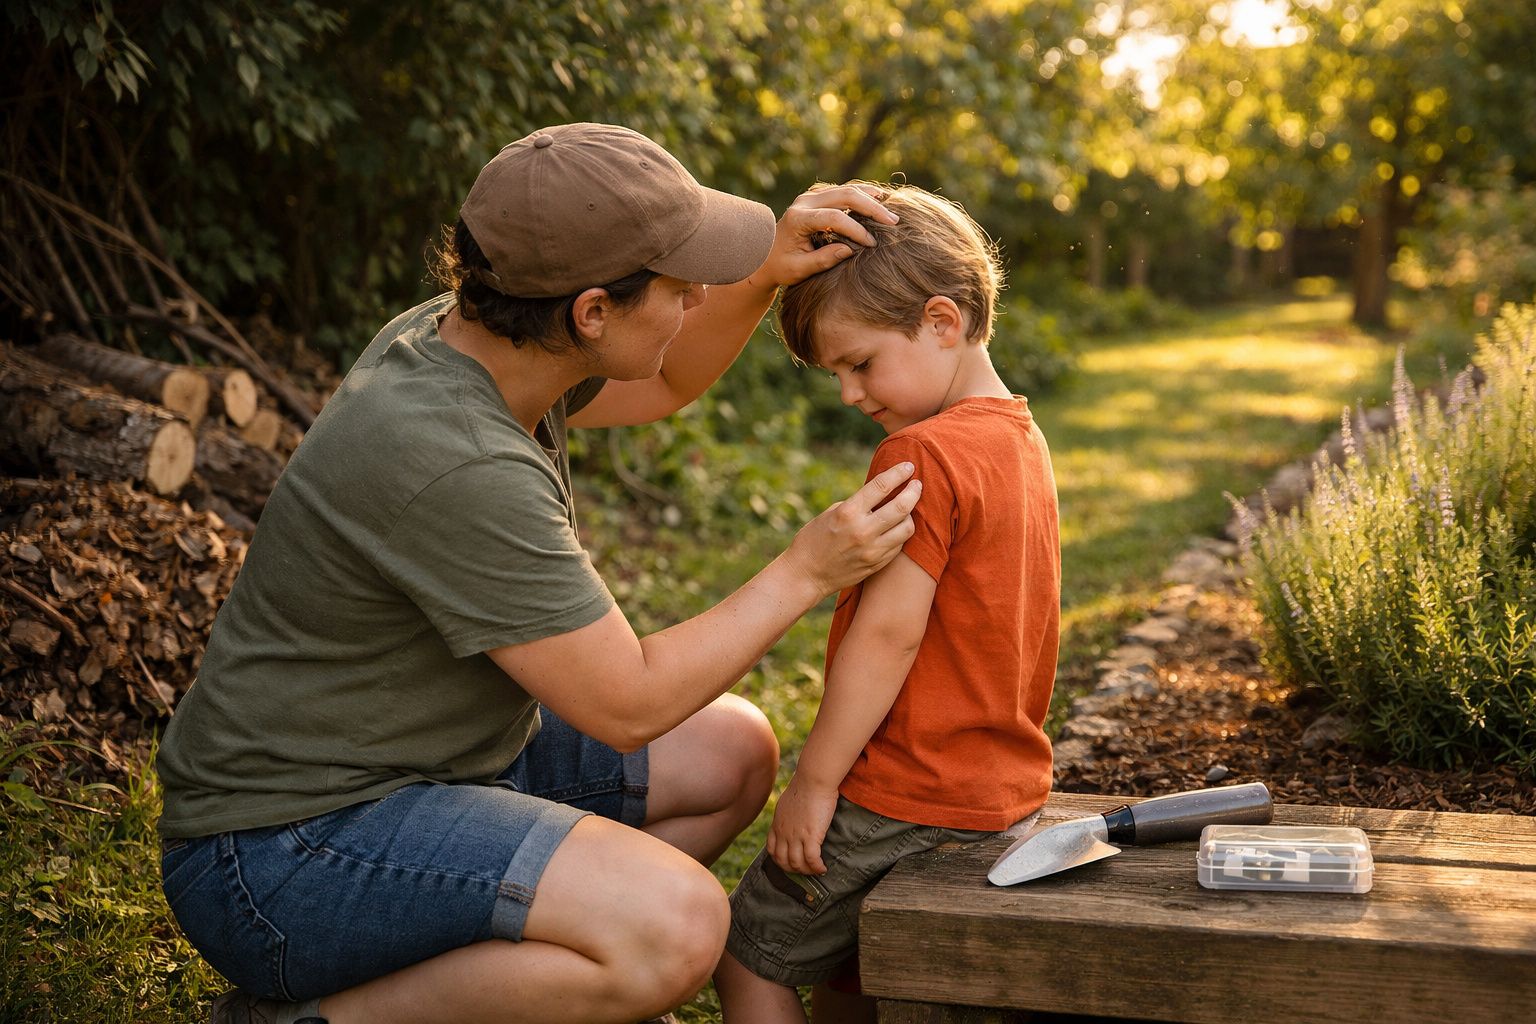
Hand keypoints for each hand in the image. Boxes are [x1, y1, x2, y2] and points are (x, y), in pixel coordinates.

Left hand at [746, 183, 897, 289]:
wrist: (764, 255)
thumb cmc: (781, 266)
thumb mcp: (799, 269)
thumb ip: (823, 260)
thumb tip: (851, 250)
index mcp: (797, 218)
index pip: (833, 218)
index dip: (856, 229)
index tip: (872, 244)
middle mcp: (804, 202)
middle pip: (844, 196)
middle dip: (871, 208)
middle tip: (893, 222)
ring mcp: (811, 196)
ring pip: (846, 189)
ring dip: (870, 198)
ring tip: (890, 210)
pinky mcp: (818, 197)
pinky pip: (844, 191)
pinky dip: (863, 195)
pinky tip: (879, 201)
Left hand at [768, 776, 839, 874]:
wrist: (813, 779)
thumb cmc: (804, 785)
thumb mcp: (787, 802)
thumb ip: (787, 813)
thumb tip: (793, 816)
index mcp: (777, 824)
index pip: (772, 850)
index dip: (780, 860)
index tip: (791, 862)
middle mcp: (784, 833)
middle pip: (783, 861)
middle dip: (793, 869)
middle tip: (805, 870)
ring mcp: (796, 836)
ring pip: (797, 863)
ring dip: (807, 871)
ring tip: (816, 870)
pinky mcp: (811, 836)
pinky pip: (812, 859)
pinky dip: (817, 867)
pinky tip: (823, 868)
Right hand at [786, 461, 919, 596]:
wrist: (806, 575)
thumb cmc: (813, 539)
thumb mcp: (831, 513)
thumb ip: (857, 504)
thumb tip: (881, 494)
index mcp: (848, 512)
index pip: (882, 486)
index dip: (899, 473)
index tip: (909, 466)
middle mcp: (863, 531)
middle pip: (902, 506)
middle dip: (914, 491)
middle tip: (917, 484)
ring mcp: (872, 550)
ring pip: (907, 528)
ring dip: (910, 514)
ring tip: (906, 509)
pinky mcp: (877, 564)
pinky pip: (899, 546)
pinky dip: (900, 533)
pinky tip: (896, 528)